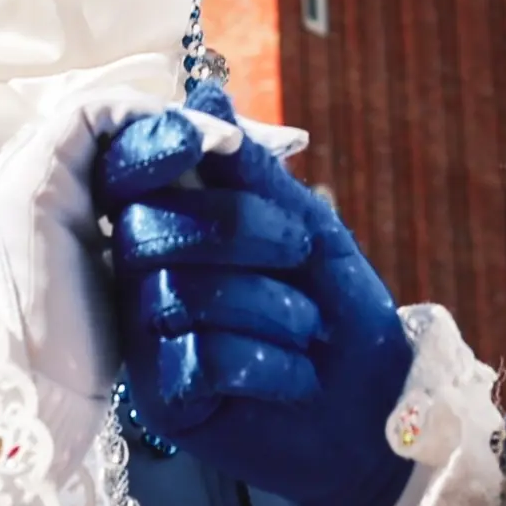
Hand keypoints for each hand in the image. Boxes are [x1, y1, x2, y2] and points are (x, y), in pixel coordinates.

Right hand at [94, 98, 417, 505]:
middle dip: (237, 229)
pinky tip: (295, 376)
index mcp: (171, 230)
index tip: (218, 146)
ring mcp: (147, 346)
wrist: (377, 414)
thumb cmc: (342, 315)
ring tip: (311, 329)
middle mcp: (143, 284)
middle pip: (144, 230)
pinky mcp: (165, 404)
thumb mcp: (309, 230)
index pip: (128, 177)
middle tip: (299, 253)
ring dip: (266, 305)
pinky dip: (264, 362)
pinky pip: (196, 360)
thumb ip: (255, 173)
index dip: (157, 150)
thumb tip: (205, 91)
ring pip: (174, 295)